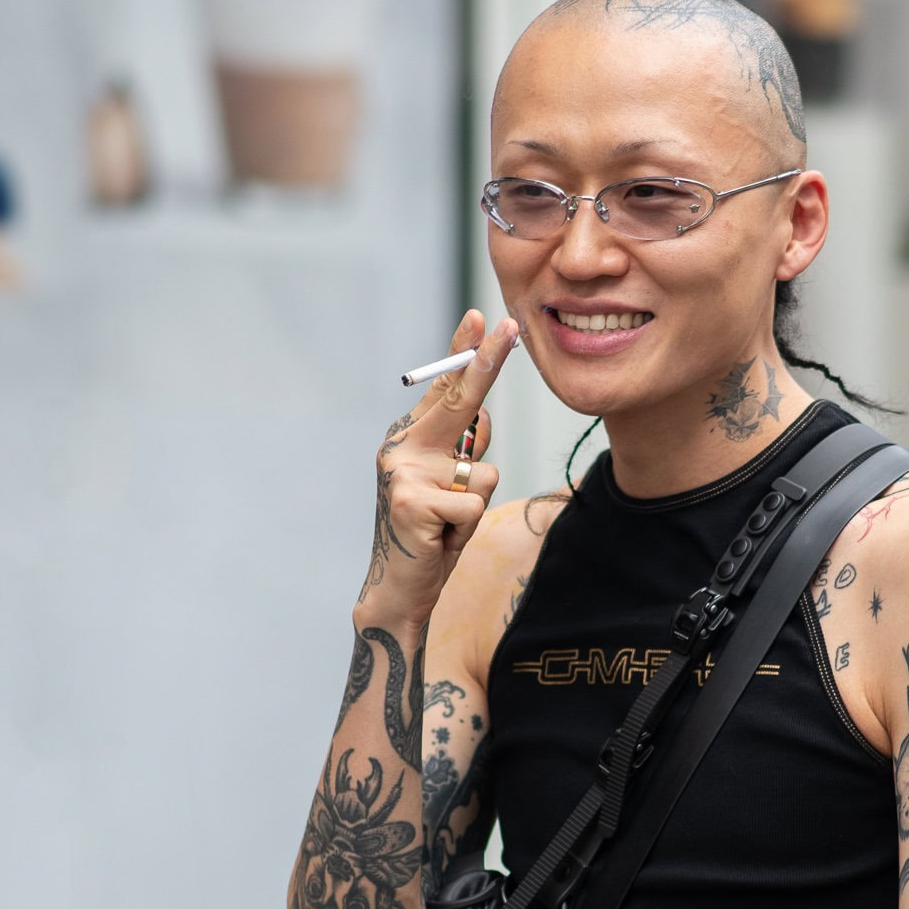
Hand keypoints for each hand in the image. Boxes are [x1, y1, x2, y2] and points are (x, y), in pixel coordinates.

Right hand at [359, 309, 519, 628]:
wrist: (399, 590)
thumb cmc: (433, 537)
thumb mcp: (454, 490)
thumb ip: (465, 452)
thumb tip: (484, 417)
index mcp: (412, 439)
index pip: (445, 390)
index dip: (465, 353)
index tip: (482, 318)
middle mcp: (402, 447)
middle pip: (459, 402)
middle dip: (485, 363)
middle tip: (509, 325)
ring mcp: (404, 473)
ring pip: (479, 471)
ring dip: (476, 504)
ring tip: (448, 526)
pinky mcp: (412, 501)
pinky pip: (472, 505)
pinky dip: (466, 528)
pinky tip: (441, 540)